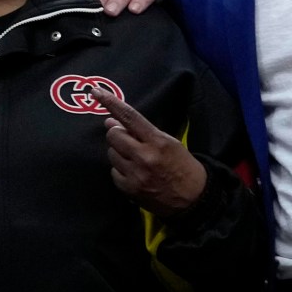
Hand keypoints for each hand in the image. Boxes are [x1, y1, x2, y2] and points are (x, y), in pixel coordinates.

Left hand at [101, 91, 208, 214]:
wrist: (195, 200)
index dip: (111, 103)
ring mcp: (135, 174)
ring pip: (111, 153)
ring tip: (137, 160)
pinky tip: (135, 174)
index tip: (96, 91)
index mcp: (158, 141)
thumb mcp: (170, 143)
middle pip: (113, 135)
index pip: (130, 117)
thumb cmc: (183, 167)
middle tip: (128, 140)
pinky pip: (113, 171)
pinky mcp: (129, 189)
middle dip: (117, 134)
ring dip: (119, 153)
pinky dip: (121, 170)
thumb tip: (110, 122)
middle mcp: (145, 156)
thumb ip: (141, 132)